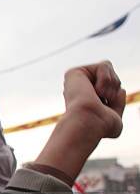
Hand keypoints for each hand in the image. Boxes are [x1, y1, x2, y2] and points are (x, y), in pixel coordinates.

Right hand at [35, 61, 124, 180]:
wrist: (88, 123)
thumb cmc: (100, 127)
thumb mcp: (115, 116)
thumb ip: (119, 104)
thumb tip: (121, 89)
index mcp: (86, 99)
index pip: (112, 87)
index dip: (115, 97)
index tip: (105, 110)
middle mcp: (79, 89)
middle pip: (111, 76)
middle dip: (114, 88)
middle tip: (104, 102)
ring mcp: (76, 81)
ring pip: (108, 68)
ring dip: (111, 84)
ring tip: (99, 96)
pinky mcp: (73, 73)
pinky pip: (104, 65)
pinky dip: (106, 79)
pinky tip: (95, 91)